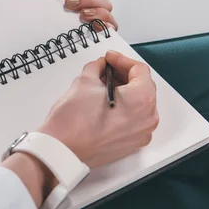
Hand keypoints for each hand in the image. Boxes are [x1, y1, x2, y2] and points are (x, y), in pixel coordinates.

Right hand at [38, 50, 158, 167]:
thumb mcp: (85, 81)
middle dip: (124, 75)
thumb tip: (101, 66)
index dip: (122, 60)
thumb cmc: (73, 122)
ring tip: (104, 85)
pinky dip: (124, 108)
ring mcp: (141, 134)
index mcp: (141, 100)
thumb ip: (97, 67)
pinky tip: (107, 102)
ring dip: (125, 91)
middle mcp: (146, 118)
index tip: (110, 58)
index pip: (139, 70)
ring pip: (139, 104)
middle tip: (107, 68)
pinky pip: (134, 120)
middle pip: (143, 87)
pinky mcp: (131, 144)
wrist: (62, 150)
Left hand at [57, 0, 117, 29]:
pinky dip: (106, 25)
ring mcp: (99, 19)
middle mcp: (93, 6)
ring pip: (105, 9)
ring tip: (82, 14)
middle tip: (67, 3)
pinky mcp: (103, 33)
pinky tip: (96, 25)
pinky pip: (111, 28)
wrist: (45, 37)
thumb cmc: (53, 17)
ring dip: (94, 9)